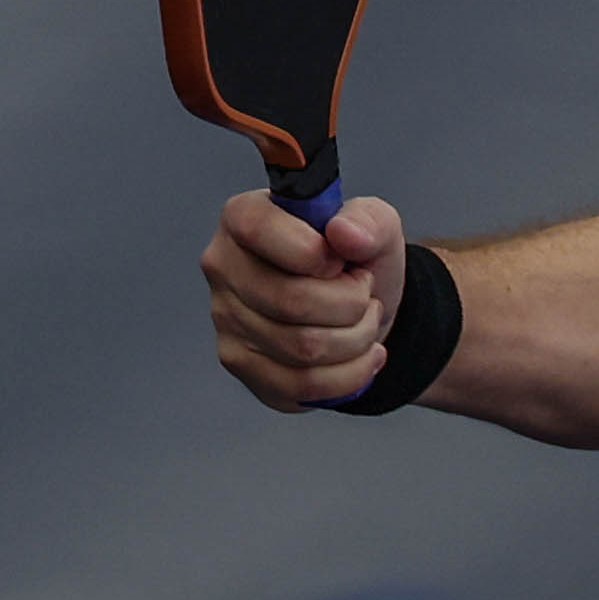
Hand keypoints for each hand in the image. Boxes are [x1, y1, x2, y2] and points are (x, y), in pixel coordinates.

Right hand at [205, 188, 404, 411]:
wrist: (356, 307)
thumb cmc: (353, 260)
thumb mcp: (375, 225)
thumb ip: (367, 220)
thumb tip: (343, 233)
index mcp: (242, 216)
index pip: (258, 230)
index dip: (314, 251)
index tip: (340, 261)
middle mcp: (223, 267)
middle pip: (290, 300)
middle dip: (351, 303)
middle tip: (365, 293)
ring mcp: (226, 320)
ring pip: (302, 347)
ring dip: (357, 338)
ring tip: (366, 321)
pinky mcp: (242, 365)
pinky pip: (301, 383)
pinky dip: (350, 374)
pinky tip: (366, 356)